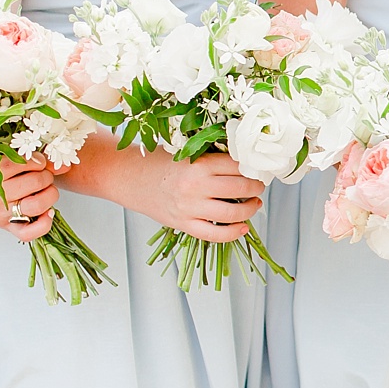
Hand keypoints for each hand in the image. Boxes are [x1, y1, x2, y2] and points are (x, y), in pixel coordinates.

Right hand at [0, 155, 56, 242]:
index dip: (38, 160)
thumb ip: (27, 160)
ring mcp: (0, 214)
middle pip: (35, 182)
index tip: (38, 161)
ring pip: (37, 204)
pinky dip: (45, 223)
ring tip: (45, 190)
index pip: (23, 163)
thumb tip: (63, 164)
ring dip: (50, 194)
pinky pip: (30, 233)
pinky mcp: (6, 227)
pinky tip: (47, 212)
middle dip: (46, 175)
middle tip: (42, 175)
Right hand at [112, 151, 263, 241]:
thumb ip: (213, 159)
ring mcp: (189, 208)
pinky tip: (243, 227)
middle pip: (240, 189)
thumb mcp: (187, 152)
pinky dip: (233, 233)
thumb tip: (247, 164)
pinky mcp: (183, 224)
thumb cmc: (161, 163)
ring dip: (250, 210)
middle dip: (256, 188)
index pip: (238, 166)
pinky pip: (214, 234)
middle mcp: (195, 186)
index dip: (253, 168)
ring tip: (254, 204)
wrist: (129, 177)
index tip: (259, 169)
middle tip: (259, 186)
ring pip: (231, 214)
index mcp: (198, 164)